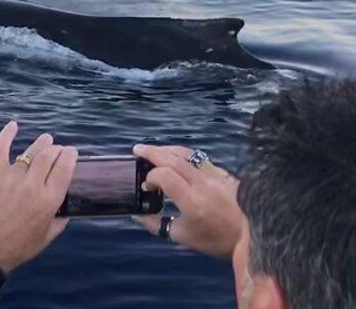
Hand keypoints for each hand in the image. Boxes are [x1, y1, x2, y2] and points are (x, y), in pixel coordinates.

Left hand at [0, 121, 77, 273]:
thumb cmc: (20, 245)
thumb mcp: (48, 236)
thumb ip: (61, 219)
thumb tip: (68, 206)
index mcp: (49, 199)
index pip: (65, 167)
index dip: (70, 155)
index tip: (72, 152)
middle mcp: (33, 184)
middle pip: (49, 156)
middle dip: (57, 149)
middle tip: (59, 149)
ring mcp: (12, 176)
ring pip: (30, 152)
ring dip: (41, 143)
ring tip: (46, 139)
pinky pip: (1, 149)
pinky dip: (7, 135)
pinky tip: (13, 125)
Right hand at [132, 144, 243, 259]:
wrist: (253, 237)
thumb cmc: (216, 240)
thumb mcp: (182, 236)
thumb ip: (155, 224)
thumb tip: (136, 214)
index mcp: (192, 202)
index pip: (164, 175)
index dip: (150, 177)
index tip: (147, 186)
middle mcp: (203, 184)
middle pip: (173, 158)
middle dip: (152, 152)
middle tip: (138, 149)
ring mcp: (216, 175)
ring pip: (188, 153)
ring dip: (168, 149)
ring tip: (155, 150)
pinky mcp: (225, 173)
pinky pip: (200, 159)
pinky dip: (185, 156)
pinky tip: (178, 159)